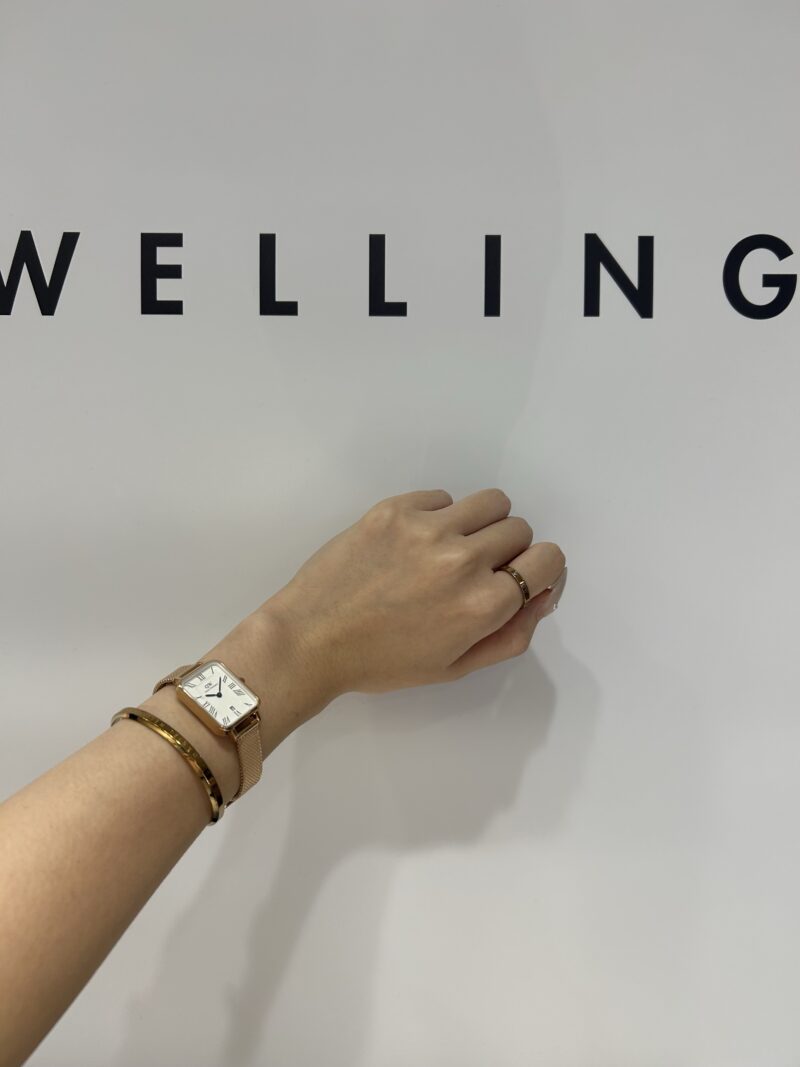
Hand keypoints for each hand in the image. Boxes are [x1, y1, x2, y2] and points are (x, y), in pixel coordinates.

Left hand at [265, 487, 566, 698]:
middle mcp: (463, 560)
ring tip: (451, 547)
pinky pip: (443, 497)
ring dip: (481, 523)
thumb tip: (542, 594)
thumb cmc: (383, 663)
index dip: (537, 570)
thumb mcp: (456, 667)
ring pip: (491, 502)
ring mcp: (428, 528)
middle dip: (506, 550)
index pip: (548, 560)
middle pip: (519, 529)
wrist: (310, 639)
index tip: (515, 579)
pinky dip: (439, 516)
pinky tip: (411, 543)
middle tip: (472, 572)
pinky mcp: (396, 508)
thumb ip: (512, 634)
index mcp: (484, 605)